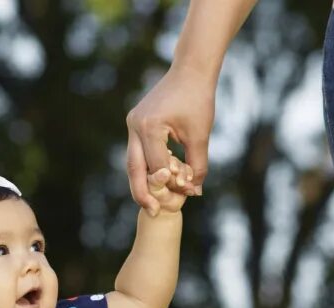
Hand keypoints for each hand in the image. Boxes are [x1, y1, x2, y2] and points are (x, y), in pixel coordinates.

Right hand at [125, 66, 215, 214]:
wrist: (191, 70)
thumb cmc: (199, 99)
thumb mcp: (200, 134)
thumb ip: (197, 165)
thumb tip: (194, 192)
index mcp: (149, 127)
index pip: (158, 166)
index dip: (172, 183)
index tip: (187, 194)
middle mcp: (135, 125)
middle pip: (134, 168)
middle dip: (143, 193)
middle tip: (154, 212)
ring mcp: (133, 123)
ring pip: (133, 162)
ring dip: (142, 182)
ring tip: (152, 202)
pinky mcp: (137, 122)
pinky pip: (138, 151)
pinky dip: (146, 167)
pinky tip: (156, 180)